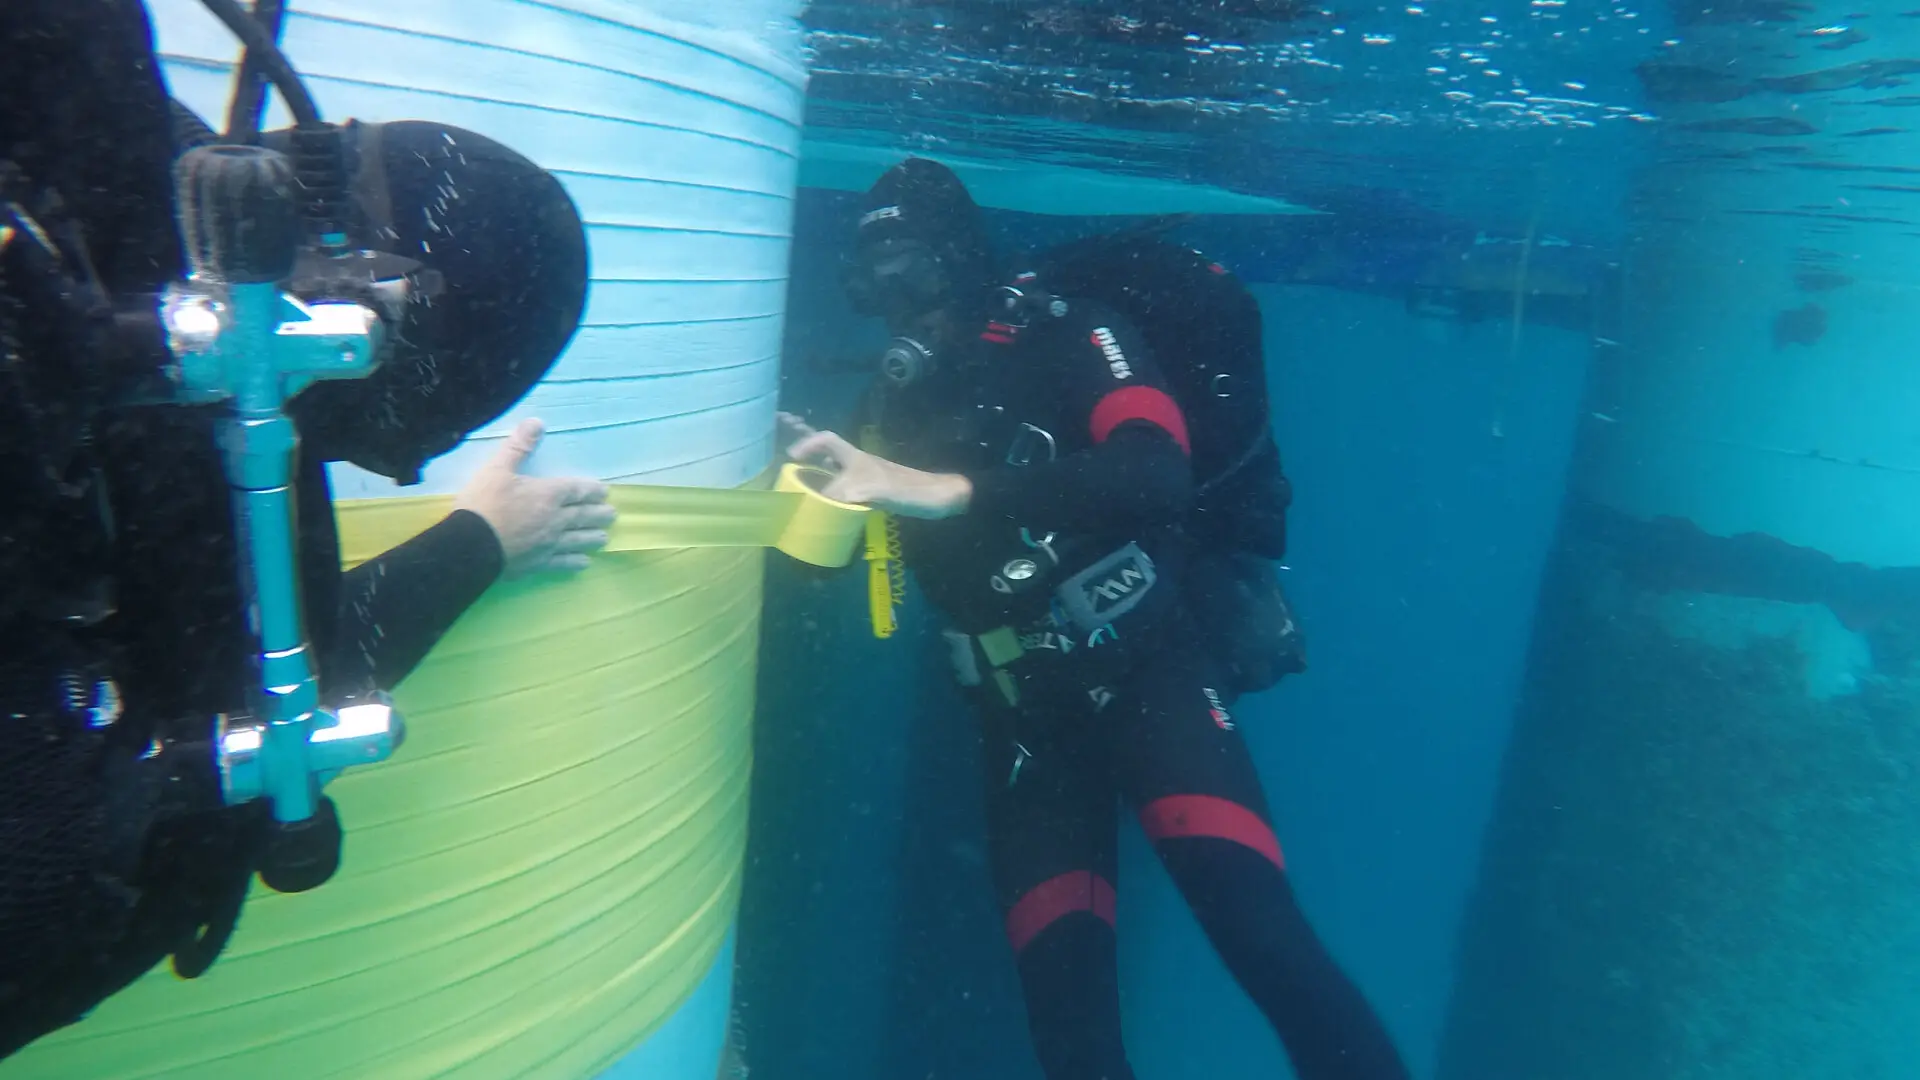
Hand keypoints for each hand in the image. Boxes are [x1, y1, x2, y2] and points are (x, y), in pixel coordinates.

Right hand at [454, 418, 616, 577]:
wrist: (470, 545)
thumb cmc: (484, 504)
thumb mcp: (497, 468)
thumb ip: (518, 446)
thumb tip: (537, 422)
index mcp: (547, 494)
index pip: (576, 490)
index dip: (591, 490)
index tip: (604, 492)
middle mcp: (554, 519)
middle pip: (582, 515)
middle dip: (597, 514)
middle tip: (612, 515)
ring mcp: (548, 544)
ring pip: (577, 540)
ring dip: (592, 538)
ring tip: (604, 538)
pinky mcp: (538, 563)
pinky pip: (562, 563)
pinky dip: (574, 562)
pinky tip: (584, 563)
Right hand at [777, 411, 970, 519]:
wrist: (938, 500)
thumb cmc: (908, 489)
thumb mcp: (871, 490)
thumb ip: (844, 494)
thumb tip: (818, 502)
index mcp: (856, 458)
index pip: (828, 440)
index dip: (808, 444)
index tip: (791, 458)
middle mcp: (859, 467)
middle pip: (828, 461)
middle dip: (809, 470)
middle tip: (791, 486)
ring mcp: (867, 482)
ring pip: (837, 480)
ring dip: (821, 488)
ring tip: (804, 503)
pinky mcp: (876, 497)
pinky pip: (848, 496)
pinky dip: (836, 503)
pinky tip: (832, 516)